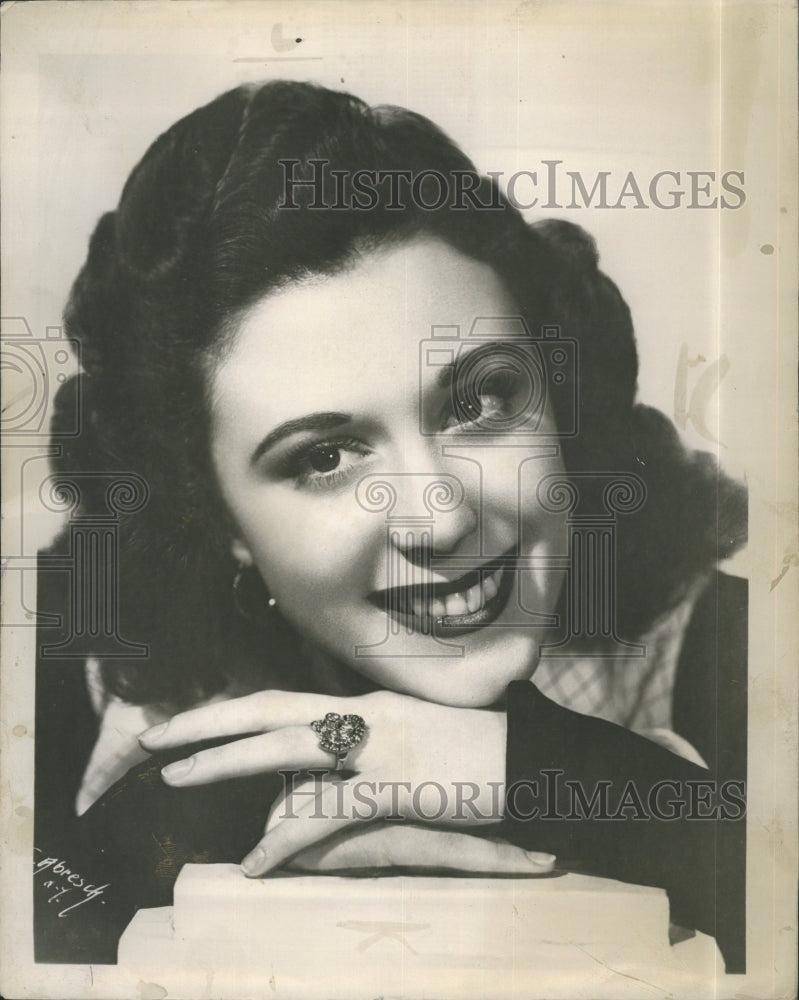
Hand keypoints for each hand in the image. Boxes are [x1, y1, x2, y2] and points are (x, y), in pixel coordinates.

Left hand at [138, 689, 553, 876]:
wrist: (533, 758)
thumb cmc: (482, 746)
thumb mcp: (420, 733)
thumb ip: (374, 737)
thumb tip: (338, 752)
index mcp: (366, 702)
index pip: (284, 699)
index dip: (232, 709)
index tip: (189, 719)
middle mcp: (363, 713)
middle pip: (268, 710)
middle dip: (206, 722)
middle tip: (153, 737)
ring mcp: (377, 745)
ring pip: (283, 748)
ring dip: (224, 761)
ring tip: (175, 775)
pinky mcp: (394, 784)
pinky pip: (325, 814)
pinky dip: (286, 838)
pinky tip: (257, 861)